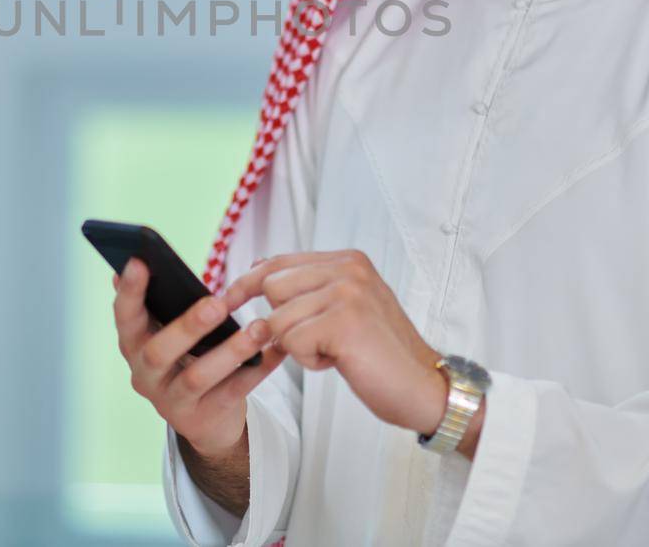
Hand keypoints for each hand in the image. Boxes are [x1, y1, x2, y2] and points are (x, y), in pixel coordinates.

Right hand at [111, 256, 286, 458]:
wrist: (205, 420)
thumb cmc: (187, 358)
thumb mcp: (169, 332)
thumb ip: (164, 300)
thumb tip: (147, 256)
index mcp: (134, 346)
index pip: (124, 317)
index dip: (129, 291)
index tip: (140, 261)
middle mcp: (145, 376)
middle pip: (158, 353)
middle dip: (188, 326)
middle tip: (216, 304)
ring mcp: (172, 402)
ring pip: (197, 377)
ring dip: (230, 351)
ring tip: (259, 327)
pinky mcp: (202, 420)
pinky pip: (233, 392)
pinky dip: (257, 370)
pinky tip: (277, 349)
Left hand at [219, 250, 448, 435]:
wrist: (423, 388)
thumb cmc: (381, 354)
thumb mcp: (345, 308)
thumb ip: (308, 287)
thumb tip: (257, 267)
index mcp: (348, 260)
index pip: (278, 262)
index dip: (247, 282)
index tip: (225, 299)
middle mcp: (348, 269)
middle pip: (272, 288)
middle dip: (282, 322)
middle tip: (317, 341)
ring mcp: (348, 293)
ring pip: (279, 319)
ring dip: (298, 346)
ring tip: (334, 351)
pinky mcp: (344, 322)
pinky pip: (292, 342)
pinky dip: (309, 361)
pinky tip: (339, 361)